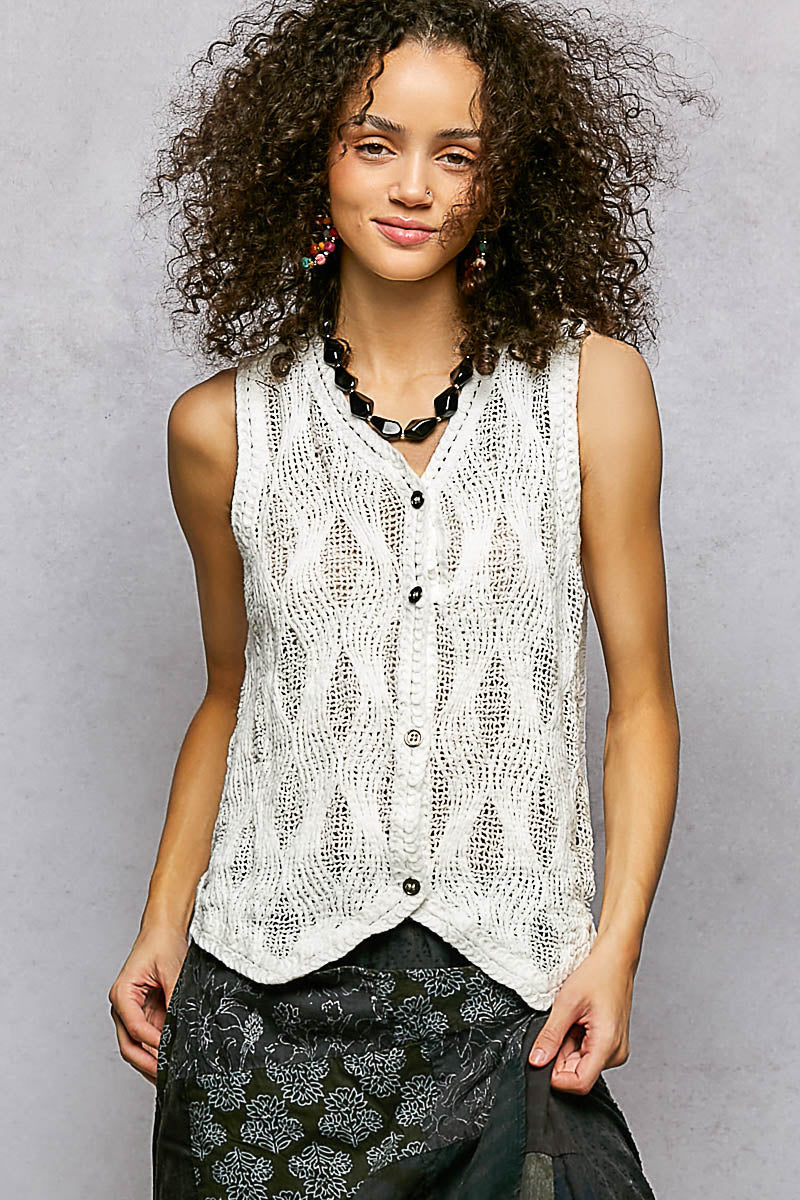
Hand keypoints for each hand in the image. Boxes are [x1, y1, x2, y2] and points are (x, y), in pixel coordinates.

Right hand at [108, 923, 188, 1084]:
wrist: (163, 930)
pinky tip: (172, 1061)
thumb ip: (175, 999)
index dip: (152, 1044)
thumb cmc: (162, 943)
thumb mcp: (172, 970)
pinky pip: (149, 1038)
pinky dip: (159, 1050)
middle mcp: (123, 1006)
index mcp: (122, 994)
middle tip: (168, 1077)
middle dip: (148, 1064)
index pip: (134, 1028)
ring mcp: (132, 1012)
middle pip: (129, 1045)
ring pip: (138, 1047)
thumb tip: (182, 1027)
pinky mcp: (144, 1013)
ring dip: (153, 1061)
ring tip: (172, 1076)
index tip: (169, 1056)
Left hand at [527, 934, 635, 1093]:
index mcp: (607, 1045)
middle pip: (578, 1074)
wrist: (615, 960)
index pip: (579, 1083)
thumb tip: (536, 1060)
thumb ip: (550, 1035)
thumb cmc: (597, 975)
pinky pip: (587, 1055)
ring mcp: (615, 1050)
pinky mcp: (611, 1045)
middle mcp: (616, 1053)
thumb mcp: (566, 1003)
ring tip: (569, 1021)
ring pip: (581, 1064)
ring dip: (566, 1048)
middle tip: (557, 1028)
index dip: (556, 1077)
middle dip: (559, 1056)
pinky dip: (574, 1043)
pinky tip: (576, 1023)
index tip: (542, 1058)